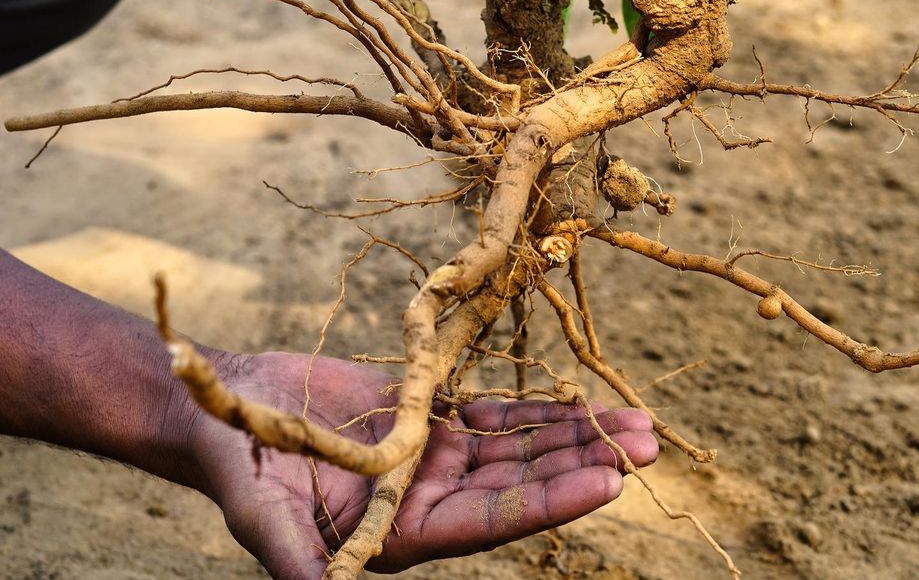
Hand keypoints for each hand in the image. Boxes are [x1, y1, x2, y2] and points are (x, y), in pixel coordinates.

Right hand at [190, 352, 657, 578]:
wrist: (227, 414)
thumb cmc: (241, 467)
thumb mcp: (266, 517)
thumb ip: (299, 559)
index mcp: (402, 536)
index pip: (492, 521)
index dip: (551, 500)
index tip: (609, 478)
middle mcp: (429, 500)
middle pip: (522, 482)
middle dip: (584, 463)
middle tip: (649, 443)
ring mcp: (433, 457)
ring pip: (518, 447)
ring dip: (574, 433)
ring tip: (637, 421)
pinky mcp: (428, 416)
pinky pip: (493, 414)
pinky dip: (535, 409)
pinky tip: (578, 401)